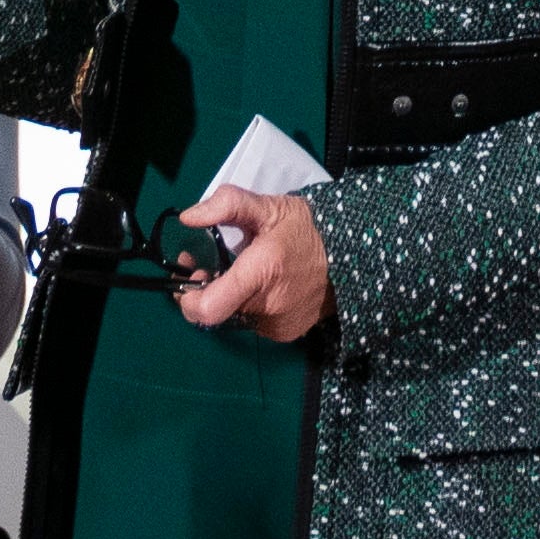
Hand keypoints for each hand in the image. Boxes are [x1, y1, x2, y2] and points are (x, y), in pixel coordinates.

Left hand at [175, 186, 330, 342]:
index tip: (194, 275)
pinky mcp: (285, 333)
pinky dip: (251, 306)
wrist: (352, 255)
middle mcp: (267, 307)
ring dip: (231, 298)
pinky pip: (254, 322)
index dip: (188, 299)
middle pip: (218, 310)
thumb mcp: (268, 207)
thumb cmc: (306, 229)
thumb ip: (227, 205)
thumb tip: (187, 217)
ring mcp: (277, 325)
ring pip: (235, 316)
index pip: (207, 309)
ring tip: (246, 273)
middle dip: (208, 289)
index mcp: (261, 273)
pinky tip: (265, 287)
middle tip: (213, 266)